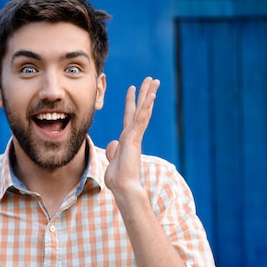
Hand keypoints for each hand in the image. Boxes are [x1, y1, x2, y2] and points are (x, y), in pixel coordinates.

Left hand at [105, 77, 160, 193]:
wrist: (123, 186)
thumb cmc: (118, 178)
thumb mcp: (112, 160)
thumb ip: (113, 150)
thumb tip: (112, 144)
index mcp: (127, 139)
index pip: (130, 116)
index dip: (131, 102)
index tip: (133, 88)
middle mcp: (132, 135)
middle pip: (140, 109)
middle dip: (145, 93)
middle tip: (152, 79)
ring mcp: (135, 136)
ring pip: (143, 111)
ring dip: (148, 95)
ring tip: (154, 80)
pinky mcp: (135, 138)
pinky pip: (141, 120)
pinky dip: (146, 107)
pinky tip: (151, 95)